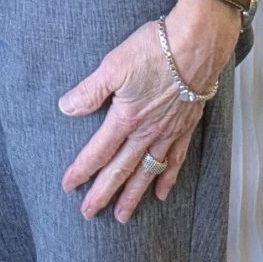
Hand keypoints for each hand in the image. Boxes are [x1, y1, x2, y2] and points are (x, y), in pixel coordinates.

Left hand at [58, 0, 239, 222]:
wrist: (197, 46)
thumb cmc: (154, 50)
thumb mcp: (114, 64)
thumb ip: (90, 90)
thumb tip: (66, 108)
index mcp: (126, 118)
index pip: (98, 151)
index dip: (82, 170)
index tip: (68, 187)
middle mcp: (147, 133)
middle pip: (121, 170)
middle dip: (103, 193)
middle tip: (89, 213)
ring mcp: (168, 133)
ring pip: (147, 172)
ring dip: (134, 195)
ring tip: (123, 216)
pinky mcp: (186, 127)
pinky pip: (176, 161)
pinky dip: (168, 179)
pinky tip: (162, 193)